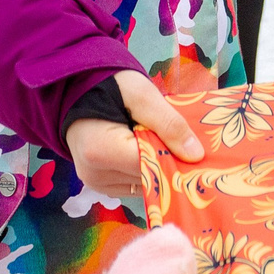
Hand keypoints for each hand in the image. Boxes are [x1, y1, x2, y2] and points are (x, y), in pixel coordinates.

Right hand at [65, 72, 203, 202]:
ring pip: (143, 186)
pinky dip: (146, 172)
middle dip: (169, 163)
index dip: (176, 157)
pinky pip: (133, 186)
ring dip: (157, 168)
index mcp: (101, 151)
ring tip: (164, 145)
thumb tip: (196, 155)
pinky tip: (151, 153)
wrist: (77, 90)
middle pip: (147, 179)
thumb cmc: (109, 87)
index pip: (151, 166)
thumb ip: (169, 123)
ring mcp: (95, 184)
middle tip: (184, 144)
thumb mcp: (142, 95)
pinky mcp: (99, 186)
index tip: (196, 150)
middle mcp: (94, 175)